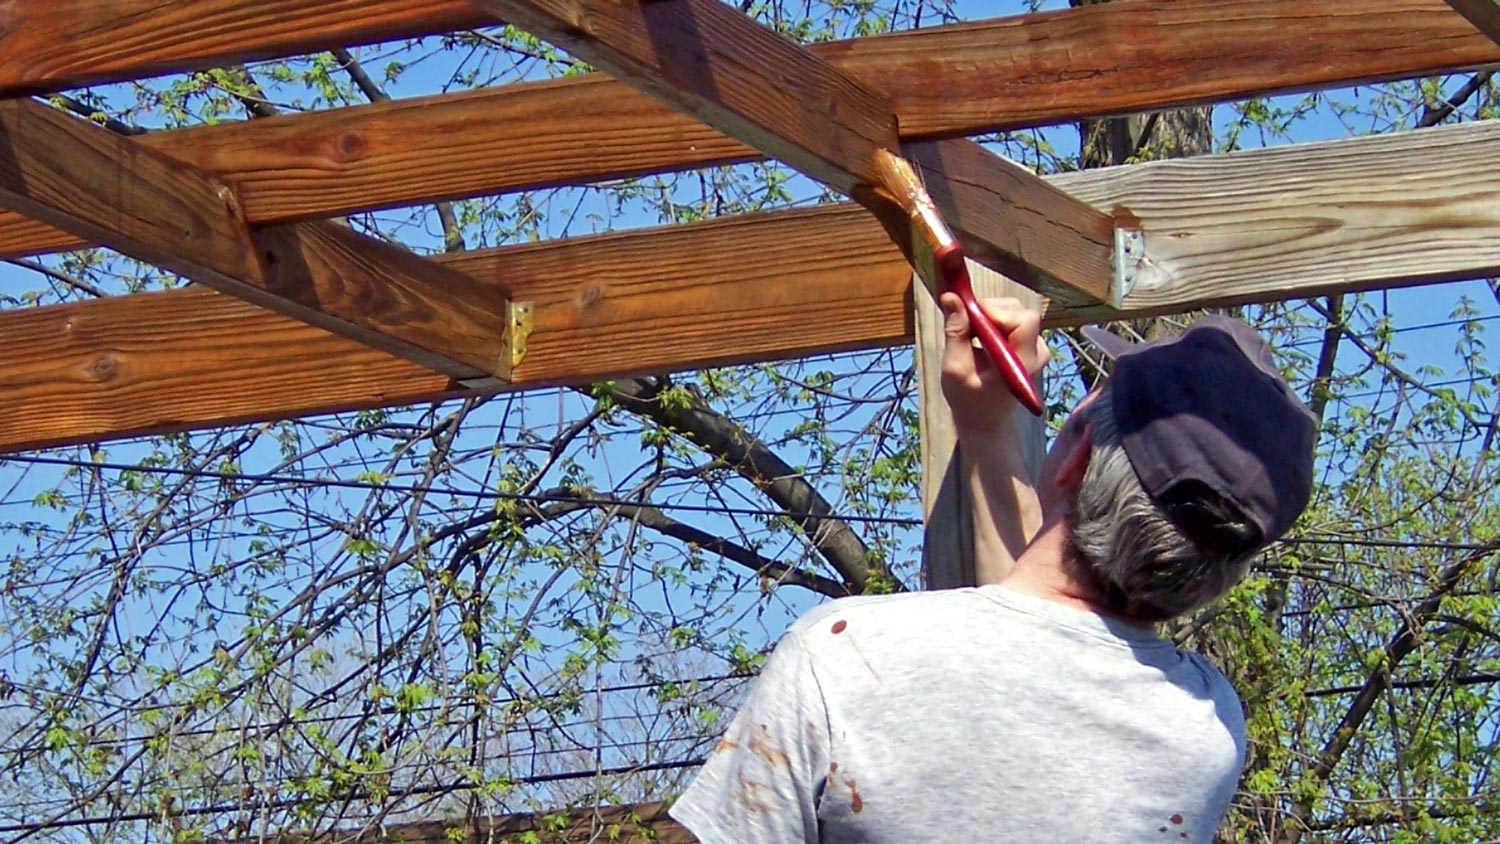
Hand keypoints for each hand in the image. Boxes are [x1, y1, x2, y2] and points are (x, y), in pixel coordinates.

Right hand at [939, 294, 1048, 430]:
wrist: (984, 420)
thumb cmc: (968, 399)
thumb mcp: (955, 368)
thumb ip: (956, 332)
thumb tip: (951, 297)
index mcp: (1023, 363)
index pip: (1023, 320)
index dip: (996, 311)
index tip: (970, 316)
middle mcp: (1036, 352)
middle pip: (1019, 312)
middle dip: (990, 311)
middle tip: (966, 325)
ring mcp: (1036, 348)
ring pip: (1016, 312)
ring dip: (990, 316)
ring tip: (972, 335)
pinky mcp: (1030, 344)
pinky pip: (1014, 319)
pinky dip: (995, 321)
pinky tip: (981, 338)